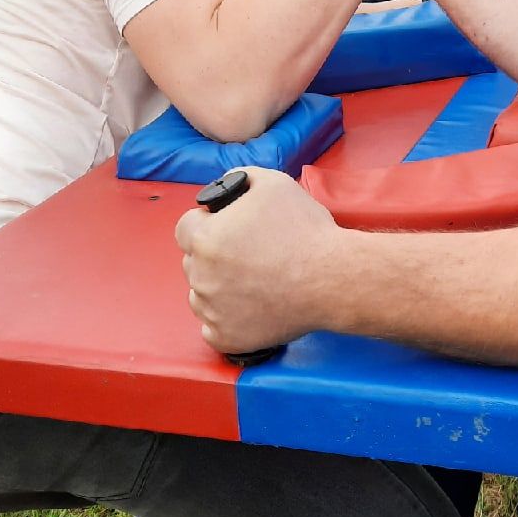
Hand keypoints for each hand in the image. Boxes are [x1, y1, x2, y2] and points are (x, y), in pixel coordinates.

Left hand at [177, 169, 340, 355]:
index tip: (228, 228)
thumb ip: (240, 178)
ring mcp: (212, 311)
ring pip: (201, 295)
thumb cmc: (304, 231)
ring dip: (218, 288)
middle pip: (194, 262)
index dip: (206, 224)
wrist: (332, 278)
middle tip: (249, 254)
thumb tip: (225, 187)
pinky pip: (213, 328)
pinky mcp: (228, 337)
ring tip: (254, 281)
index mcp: (205, 239)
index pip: (185, 228)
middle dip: (214, 256)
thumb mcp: (273, 183)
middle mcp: (201, 276)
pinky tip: (251, 307)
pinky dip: (227, 319)